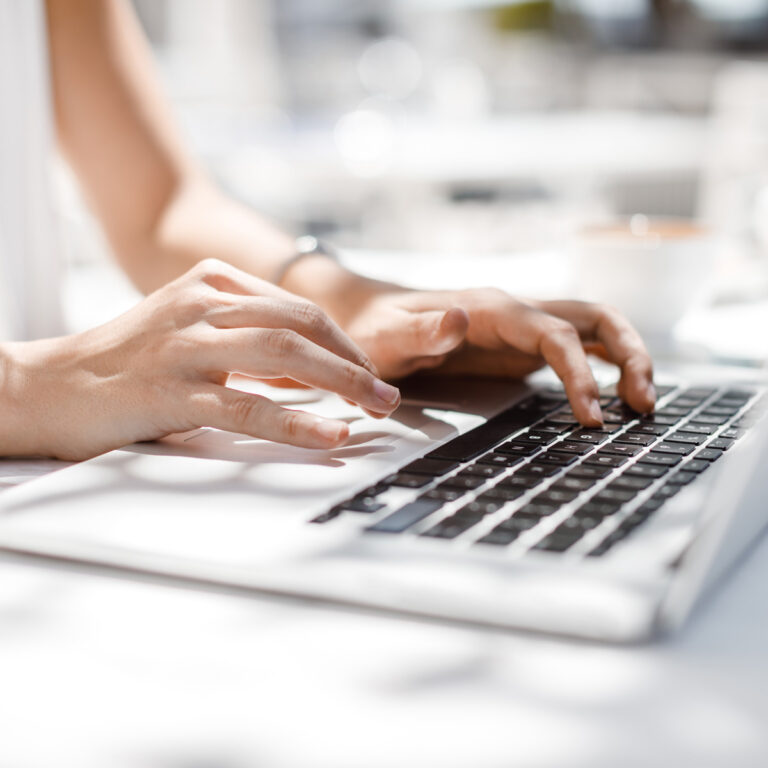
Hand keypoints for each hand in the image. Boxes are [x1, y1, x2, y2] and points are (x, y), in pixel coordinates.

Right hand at [0, 260, 400, 459]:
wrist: (52, 385)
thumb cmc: (130, 361)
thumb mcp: (192, 327)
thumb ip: (246, 332)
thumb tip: (314, 365)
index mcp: (212, 282)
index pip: (298, 308)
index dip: (344, 344)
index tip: (368, 374)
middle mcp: (202, 303)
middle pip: (302, 325)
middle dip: (355, 362)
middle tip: (387, 395)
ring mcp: (185, 344)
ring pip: (284, 356)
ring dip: (342, 383)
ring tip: (378, 409)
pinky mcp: (170, 390)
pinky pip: (248, 405)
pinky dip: (298, 422)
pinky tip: (332, 434)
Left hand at [342, 287, 654, 426]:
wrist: (370, 315)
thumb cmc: (377, 329)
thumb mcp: (388, 336)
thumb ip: (422, 333)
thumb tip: (460, 321)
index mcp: (492, 310)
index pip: (555, 334)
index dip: (580, 373)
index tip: (591, 415)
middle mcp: (516, 312)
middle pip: (595, 318)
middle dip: (629, 355)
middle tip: (644, 405)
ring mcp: (522, 327)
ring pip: (594, 328)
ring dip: (627, 358)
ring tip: (642, 404)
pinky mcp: (521, 345)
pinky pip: (576, 347)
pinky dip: (604, 366)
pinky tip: (613, 395)